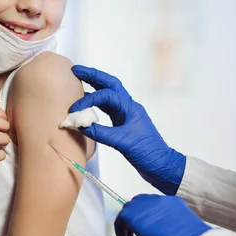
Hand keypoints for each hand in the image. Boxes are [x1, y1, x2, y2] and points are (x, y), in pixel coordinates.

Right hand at [69, 65, 185, 194]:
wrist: (161, 165)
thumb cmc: (148, 153)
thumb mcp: (123, 143)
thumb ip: (101, 133)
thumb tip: (80, 125)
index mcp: (131, 108)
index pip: (107, 95)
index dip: (88, 99)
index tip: (74, 110)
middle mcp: (129, 107)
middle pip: (110, 84)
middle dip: (93, 75)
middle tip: (75, 70)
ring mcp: (126, 114)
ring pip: (109, 94)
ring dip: (94, 86)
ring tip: (78, 81)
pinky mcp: (123, 124)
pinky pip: (107, 108)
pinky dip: (96, 104)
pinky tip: (86, 107)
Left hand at [114, 194, 210, 235]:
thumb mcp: (182, 228)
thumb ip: (171, 224)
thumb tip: (164, 231)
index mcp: (172, 202)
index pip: (153, 204)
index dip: (146, 215)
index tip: (146, 227)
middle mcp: (158, 200)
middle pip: (139, 202)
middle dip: (135, 216)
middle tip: (133, 232)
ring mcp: (146, 205)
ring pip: (129, 208)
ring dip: (127, 224)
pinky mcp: (134, 215)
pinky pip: (121, 219)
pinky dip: (121, 231)